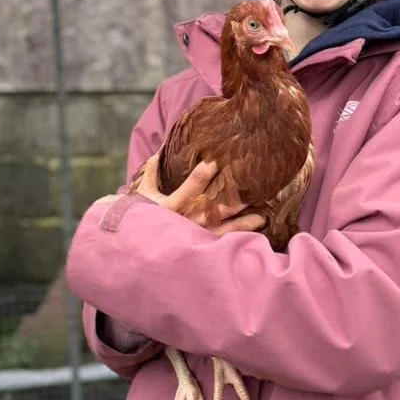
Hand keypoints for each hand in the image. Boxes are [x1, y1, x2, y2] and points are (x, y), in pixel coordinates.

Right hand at [136, 154, 264, 237]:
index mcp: (173, 204)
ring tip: (262, 212)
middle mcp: (187, 220)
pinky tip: (258, 228)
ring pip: (224, 226)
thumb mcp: (143, 194)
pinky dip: (240, 236)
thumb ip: (152, 172)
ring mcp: (196, 234)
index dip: (204, 173)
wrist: (136, 248)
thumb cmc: (140, 218)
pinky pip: (224, 242)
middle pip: (215, 206)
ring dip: (243, 219)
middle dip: (234, 195)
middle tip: (253, 183)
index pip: (192, 185)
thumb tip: (160, 150)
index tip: (216, 160)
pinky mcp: (201, 245)